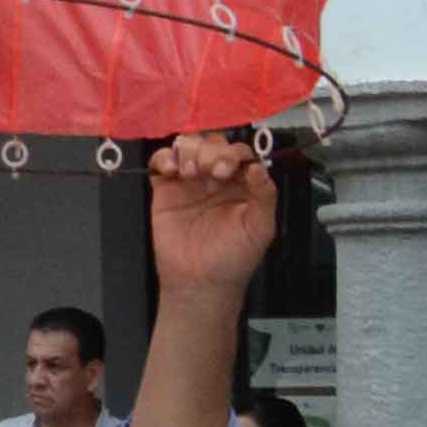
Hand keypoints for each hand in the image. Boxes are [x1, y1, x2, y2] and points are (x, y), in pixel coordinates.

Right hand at [143, 131, 280, 295]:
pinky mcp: (166, 188)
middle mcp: (216, 178)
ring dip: (189, 151)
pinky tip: (171, 170)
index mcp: (242, 184)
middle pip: (212, 143)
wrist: (199, 282)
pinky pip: (161, 160)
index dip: (233, 154)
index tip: (227, 170)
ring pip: (188, 146)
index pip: (240, 153)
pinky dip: (164, 157)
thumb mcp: (260, 229)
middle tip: (209, 172)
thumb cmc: (233, 259)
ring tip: (190, 172)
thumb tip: (259, 168)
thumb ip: (265, 196)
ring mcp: (190, 180)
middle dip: (211, 151)